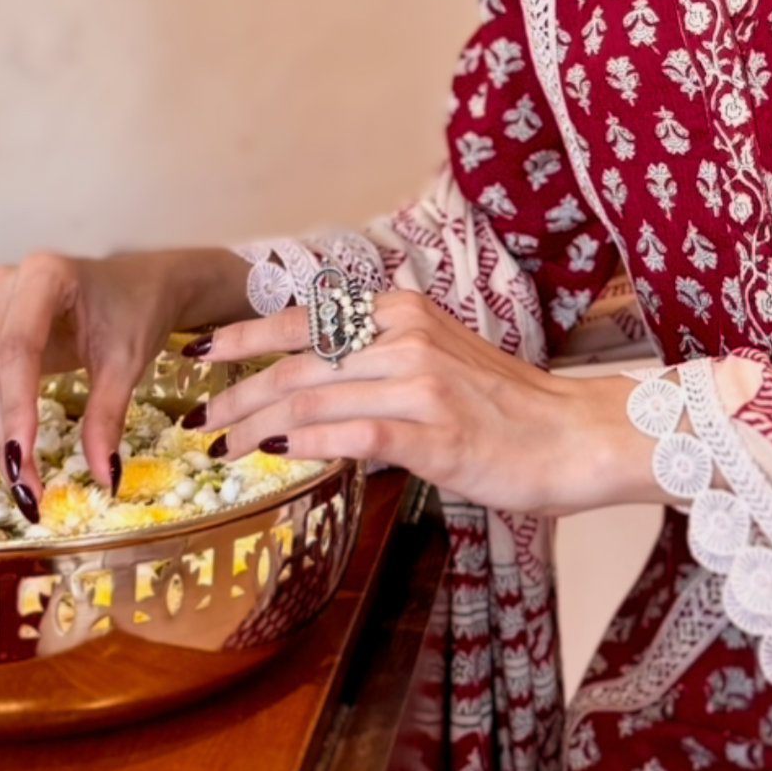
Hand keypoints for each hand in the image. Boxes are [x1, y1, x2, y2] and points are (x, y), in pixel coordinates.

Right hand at [0, 247, 234, 506]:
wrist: (133, 283)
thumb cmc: (131, 311)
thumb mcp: (127, 360)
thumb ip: (108, 415)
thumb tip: (104, 477)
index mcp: (44, 276)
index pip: (17, 351)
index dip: (15, 411)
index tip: (22, 465)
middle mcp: (1, 288)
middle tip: (24, 490)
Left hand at [202, 287, 653, 515]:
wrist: (572, 435)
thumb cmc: (505, 406)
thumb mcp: (437, 360)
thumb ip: (378, 363)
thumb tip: (311, 386)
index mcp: (402, 313)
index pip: (305, 319)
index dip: (246, 336)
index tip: (201, 353)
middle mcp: (405, 338)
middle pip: (297, 365)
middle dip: (238, 393)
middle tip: (199, 419)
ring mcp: (419, 386)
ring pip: (313, 401)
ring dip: (257, 426)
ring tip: (223, 447)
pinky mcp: (433, 435)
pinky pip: (353, 435)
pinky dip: (307, 446)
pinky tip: (277, 458)